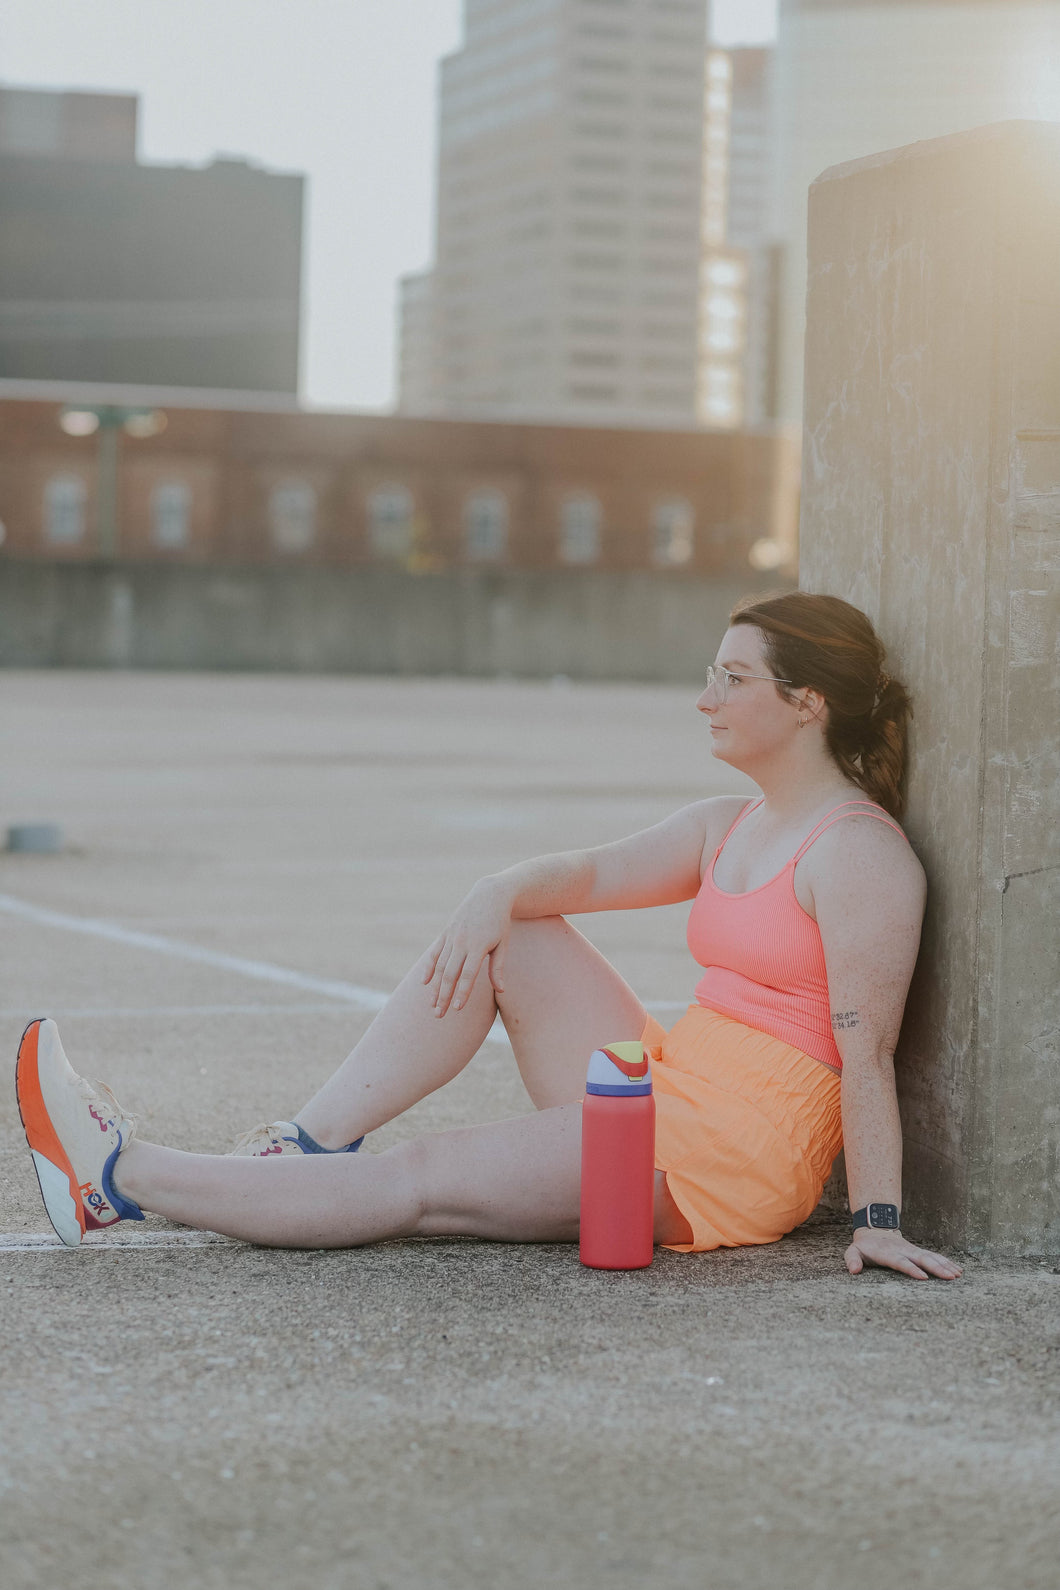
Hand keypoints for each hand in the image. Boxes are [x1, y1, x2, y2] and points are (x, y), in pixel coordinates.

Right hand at [422, 878, 513, 1017]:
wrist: (489, 895)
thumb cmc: (500, 922)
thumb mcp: (503, 943)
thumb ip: (498, 967)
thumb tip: (500, 991)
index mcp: (479, 946)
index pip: (468, 975)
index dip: (462, 992)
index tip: (457, 1009)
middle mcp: (462, 941)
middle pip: (450, 974)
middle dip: (443, 996)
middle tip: (439, 1016)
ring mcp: (451, 936)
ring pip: (440, 966)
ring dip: (435, 987)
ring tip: (432, 1005)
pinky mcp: (446, 932)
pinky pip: (435, 952)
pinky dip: (428, 968)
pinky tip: (424, 983)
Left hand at [844, 1227, 962, 1279]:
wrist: (875, 1230)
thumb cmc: (865, 1246)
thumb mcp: (853, 1251)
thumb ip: (852, 1260)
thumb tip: (853, 1271)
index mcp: (888, 1253)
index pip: (901, 1262)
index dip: (911, 1269)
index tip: (923, 1277)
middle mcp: (903, 1251)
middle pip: (921, 1259)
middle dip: (936, 1268)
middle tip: (950, 1277)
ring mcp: (912, 1250)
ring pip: (931, 1257)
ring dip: (945, 1265)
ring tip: (957, 1275)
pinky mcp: (918, 1252)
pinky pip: (934, 1256)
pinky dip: (946, 1262)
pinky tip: (958, 1270)